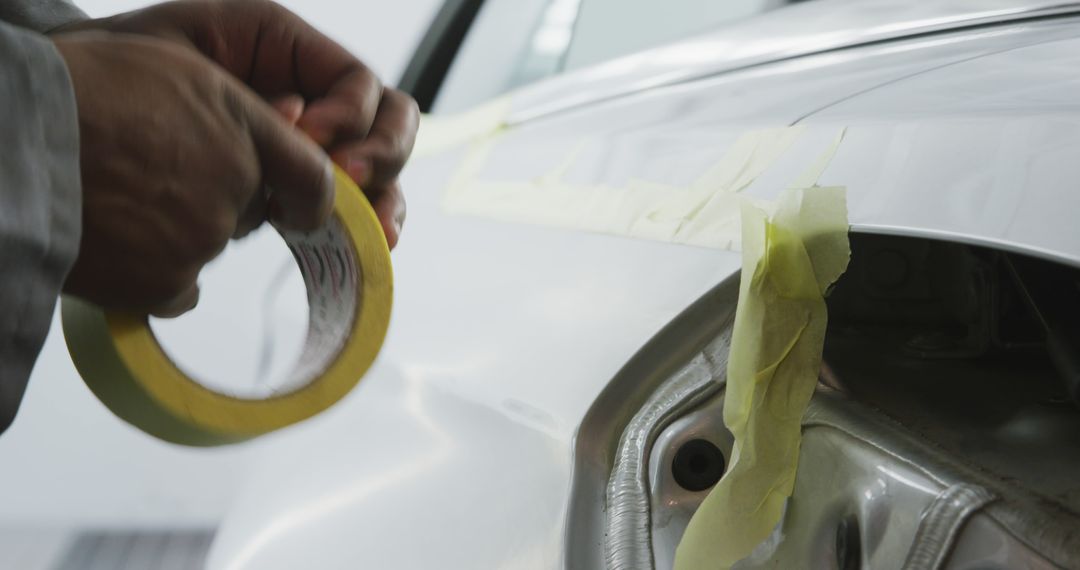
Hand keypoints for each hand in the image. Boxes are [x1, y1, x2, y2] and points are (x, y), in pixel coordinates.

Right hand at [55, 32, 333, 315]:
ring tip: (117, 199)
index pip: (312, 177)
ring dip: (175, 232)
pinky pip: (178, 290)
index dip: (307, 198)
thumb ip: (231, 112)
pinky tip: (117, 243)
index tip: (299, 208)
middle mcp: (233, 182)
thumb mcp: (169, 67)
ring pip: (207, 244)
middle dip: (217, 200)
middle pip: (249, 211)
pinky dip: (152, 275)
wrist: (15, 145)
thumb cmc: (77, 93)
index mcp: (240, 125)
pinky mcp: (167, 282)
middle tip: (154, 177)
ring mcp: (202, 236)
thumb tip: (266, 140)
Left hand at [58, 0, 418, 248]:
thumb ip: (245, 80)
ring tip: (373, 226)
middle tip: (346, 177)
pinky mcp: (298, 191)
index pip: (356, 83)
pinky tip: (371, 242)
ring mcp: (311, 149)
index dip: (346, 113)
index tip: (302, 137)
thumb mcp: (184, 44)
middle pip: (388, 121)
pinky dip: (370, 224)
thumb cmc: (125, 68)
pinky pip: (357, 206)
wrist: (81, 114)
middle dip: (380, 152)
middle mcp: (313, 98)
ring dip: (386, 196)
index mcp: (291, 54)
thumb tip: (292, 129)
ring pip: (383, 168)